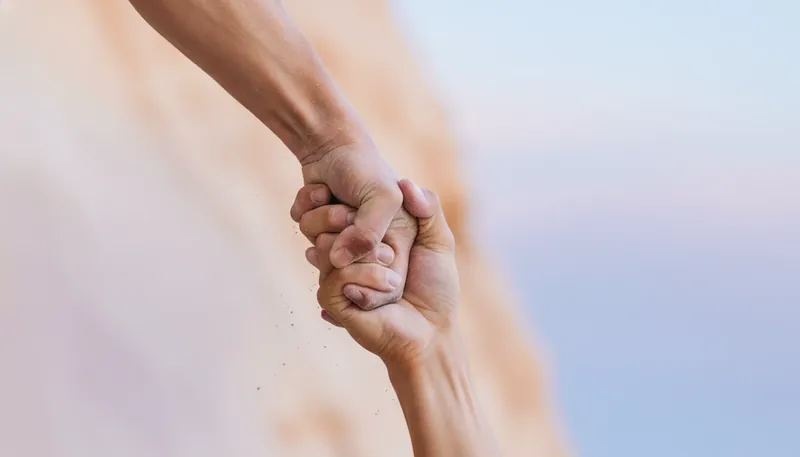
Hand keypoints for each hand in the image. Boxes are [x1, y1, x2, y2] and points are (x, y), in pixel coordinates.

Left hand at [292, 140, 404, 268]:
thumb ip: (367, 235)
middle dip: (336, 234)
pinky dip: (304, 208)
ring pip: (318, 248)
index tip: (354, 239)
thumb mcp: (381, 199)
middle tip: (345, 210)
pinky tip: (319, 191)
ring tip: (329, 196)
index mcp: (398, 240)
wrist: (335, 140)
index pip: (380, 276)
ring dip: (317, 217)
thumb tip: (338, 263)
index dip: (362, 263)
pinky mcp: (319, 223)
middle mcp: (371, 241)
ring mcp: (343, 234)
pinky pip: (302, 231)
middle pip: (343, 266)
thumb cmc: (365, 167)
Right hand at [302, 179, 458, 365]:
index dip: (355, 206)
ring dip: (368, 260)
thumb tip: (405, 181)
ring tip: (393, 276)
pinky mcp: (333, 299)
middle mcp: (351, 255)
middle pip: (331, 226)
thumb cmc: (436, 290)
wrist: (430, 334)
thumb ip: (428, 209)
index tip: (373, 211)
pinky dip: (364, 278)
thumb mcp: (439, 242)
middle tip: (392, 254)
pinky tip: (384, 291)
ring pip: (330, 249)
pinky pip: (335, 275)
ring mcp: (339, 276)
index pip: (348, 209)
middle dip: (360, 233)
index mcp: (371, 238)